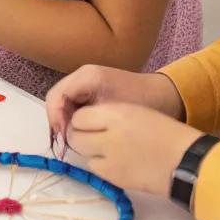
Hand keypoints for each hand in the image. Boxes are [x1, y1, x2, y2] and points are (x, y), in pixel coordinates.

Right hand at [46, 63, 182, 150]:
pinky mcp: (92, 91)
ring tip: (74, 140)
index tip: (63, 139)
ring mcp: (87, 82)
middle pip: (57, 99)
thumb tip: (66, 136)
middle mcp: (82, 76)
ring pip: (64, 103)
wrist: (164, 96)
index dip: (55, 119)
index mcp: (86, 77)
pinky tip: (83, 134)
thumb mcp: (111, 114)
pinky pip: (74, 105)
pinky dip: (74, 120)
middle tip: (66, 143)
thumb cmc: (141, 103)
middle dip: (58, 121)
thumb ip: (86, 123)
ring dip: (65, 121)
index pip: (55, 97)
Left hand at [65, 102, 200, 196]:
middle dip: (79, 135)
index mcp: (117, 114)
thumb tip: (84, 123)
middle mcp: (108, 135)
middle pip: (75, 135)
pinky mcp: (113, 177)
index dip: (82, 119)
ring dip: (88, 150)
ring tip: (105, 149)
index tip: (89, 122)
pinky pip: (94, 168)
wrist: (185, 160)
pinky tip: (114, 162)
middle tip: (92, 136)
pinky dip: (99, 164)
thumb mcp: (136, 112)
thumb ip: (109, 116)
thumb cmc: (166, 132)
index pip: (80, 116)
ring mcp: (109, 158)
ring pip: (82, 153)